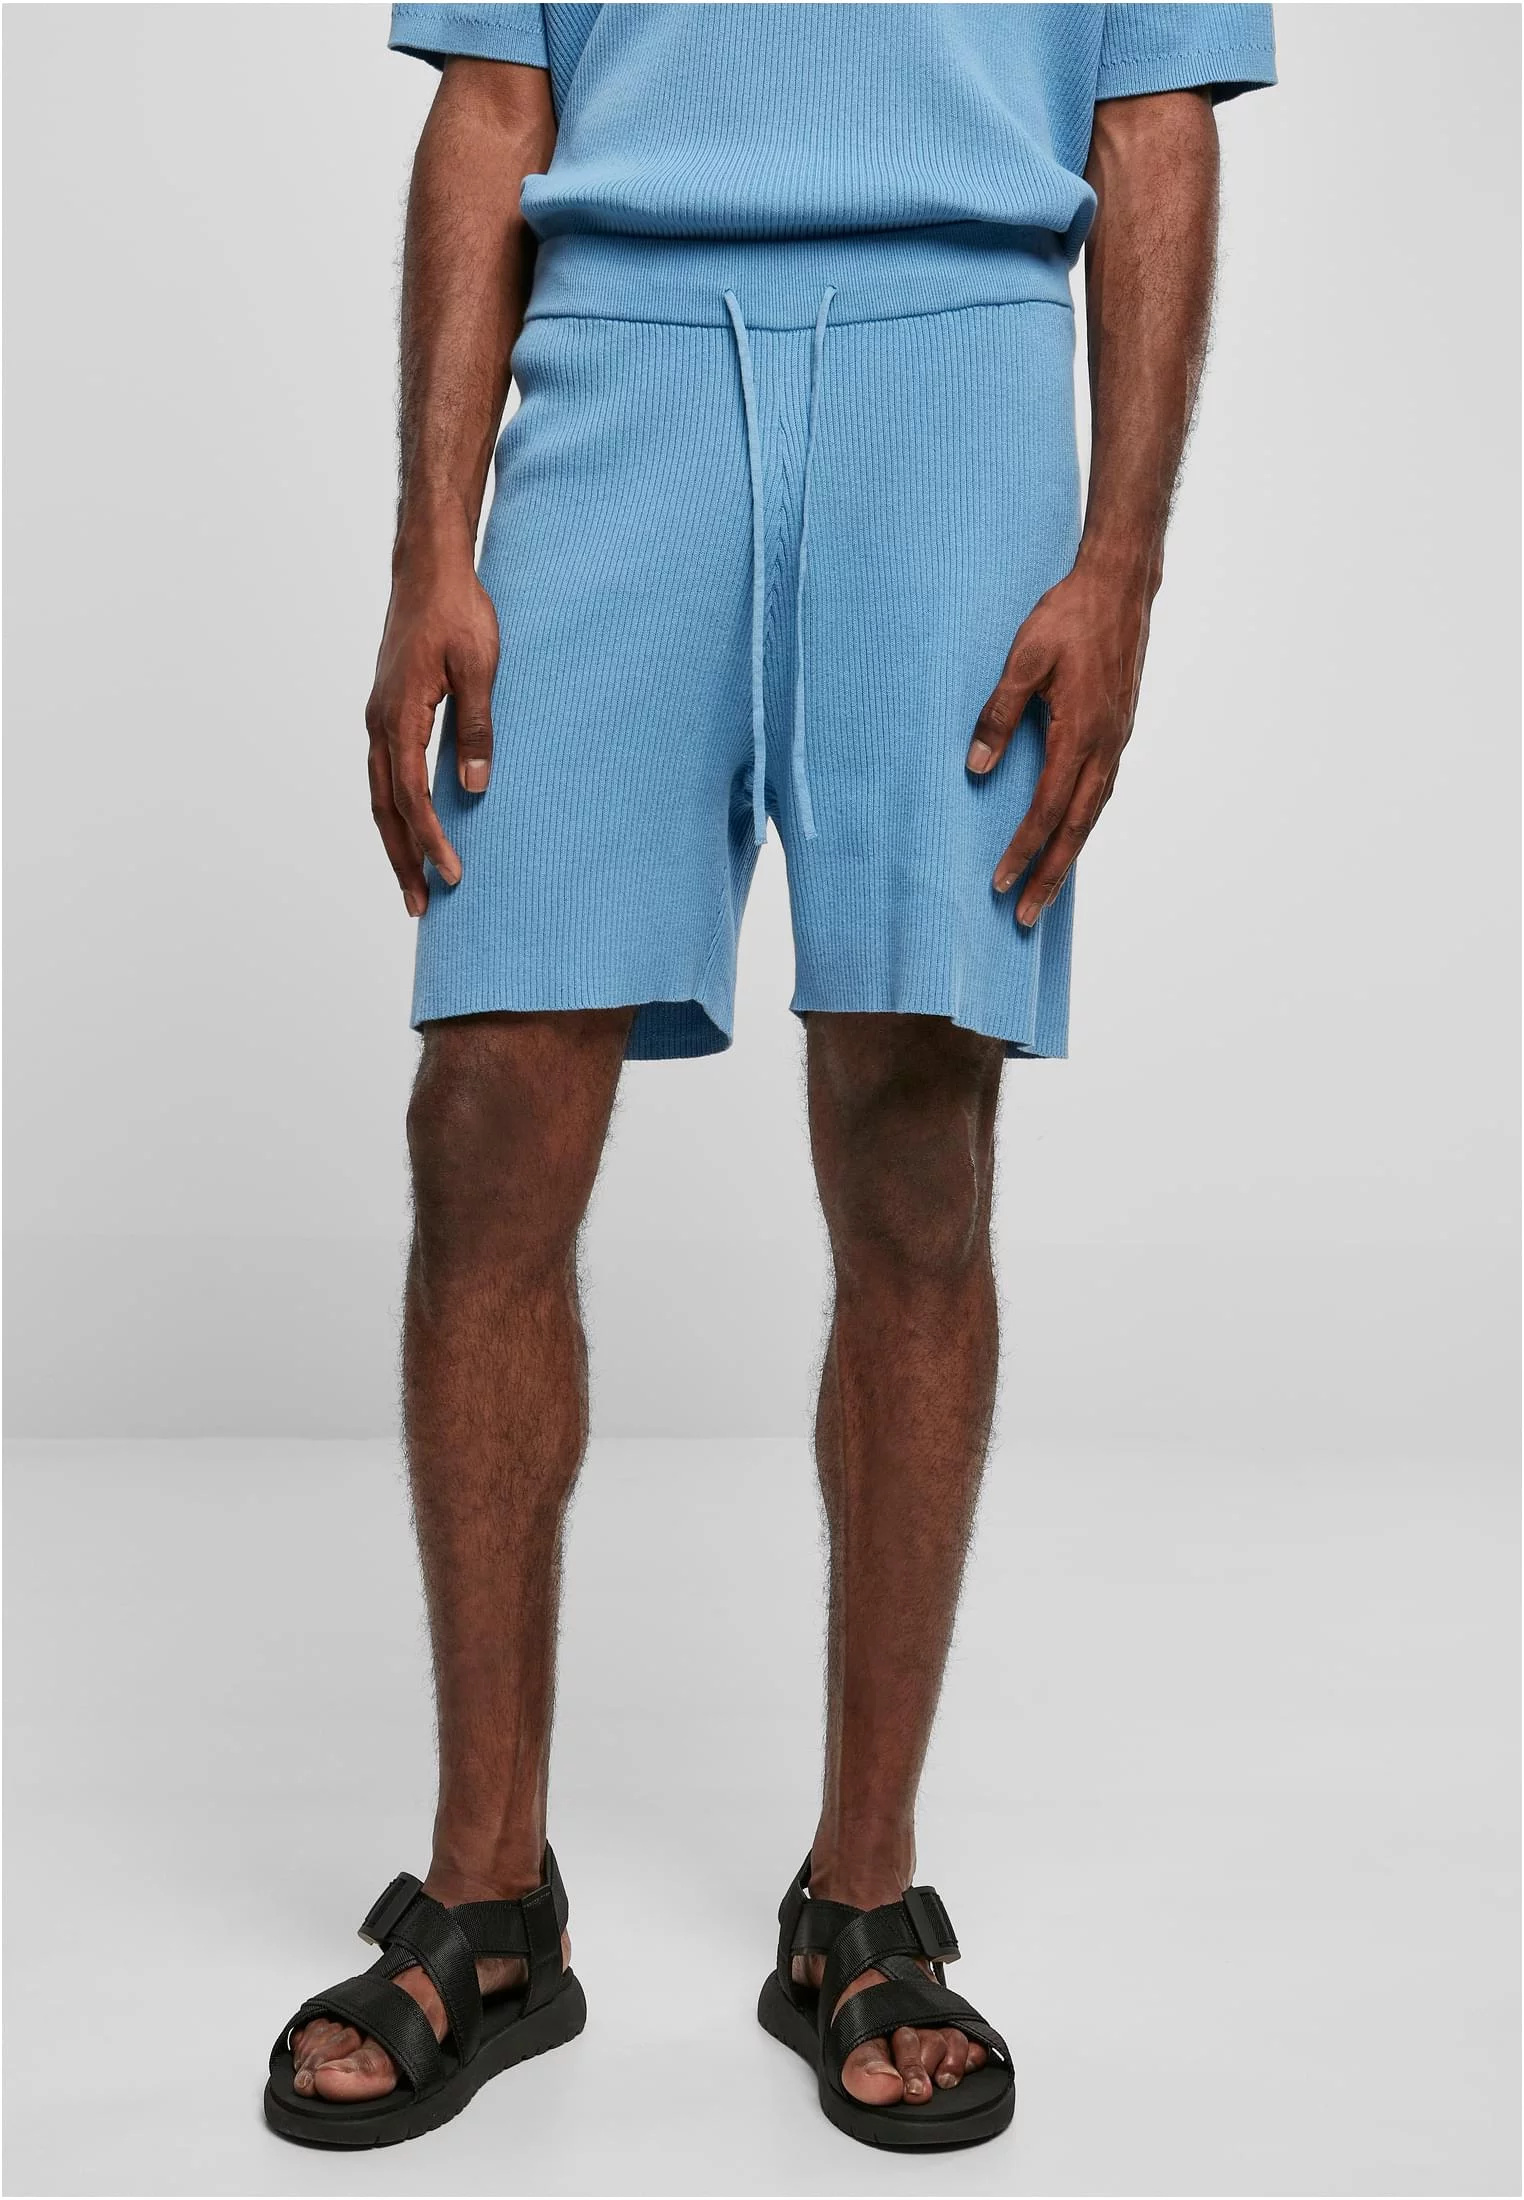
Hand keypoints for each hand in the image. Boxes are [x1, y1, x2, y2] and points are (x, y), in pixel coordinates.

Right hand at [365, 529, 499, 916]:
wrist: (428, 568)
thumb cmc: (458, 610)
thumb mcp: (480, 667)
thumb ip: (477, 728)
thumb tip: (473, 787)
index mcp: (398, 716)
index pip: (412, 797)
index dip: (430, 841)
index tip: (453, 875)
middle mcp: (379, 723)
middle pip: (385, 808)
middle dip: (402, 860)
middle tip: (420, 907)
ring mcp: (379, 718)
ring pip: (379, 795)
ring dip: (395, 841)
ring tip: (413, 882)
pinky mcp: (387, 711)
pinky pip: (385, 774)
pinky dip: (395, 809)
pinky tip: (410, 827)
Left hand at [966, 558, 1151, 926]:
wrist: (1121, 586)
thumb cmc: (1068, 616)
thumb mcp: (1023, 658)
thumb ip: (998, 713)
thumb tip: (975, 766)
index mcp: (1080, 734)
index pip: (1046, 809)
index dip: (1022, 850)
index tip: (999, 883)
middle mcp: (1105, 747)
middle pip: (1075, 829)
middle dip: (1049, 876)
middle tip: (1025, 916)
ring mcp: (1116, 741)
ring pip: (1091, 815)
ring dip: (1067, 857)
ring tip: (1044, 892)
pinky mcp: (1119, 732)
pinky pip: (1100, 793)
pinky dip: (1082, 825)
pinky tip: (1067, 837)